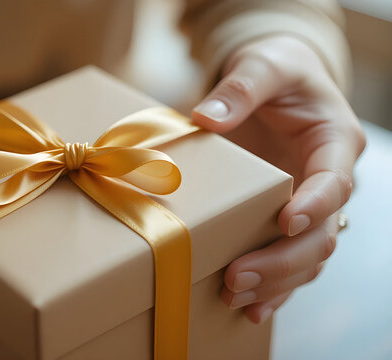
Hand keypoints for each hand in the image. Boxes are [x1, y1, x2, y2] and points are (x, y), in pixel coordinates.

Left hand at [191, 36, 364, 323]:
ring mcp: (310, 206)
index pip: (334, 182)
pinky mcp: (286, 220)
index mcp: (333, 143)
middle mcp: (329, 181)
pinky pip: (290, 262)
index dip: (314, 204)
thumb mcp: (262, 65)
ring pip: (308, 257)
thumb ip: (241, 88)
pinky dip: (274, 288)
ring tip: (235, 296)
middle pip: (321, 233)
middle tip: (238, 275)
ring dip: (275, 281)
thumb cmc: (276, 69)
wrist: (275, 85)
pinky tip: (251, 310)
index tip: (284, 221)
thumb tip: (205, 118)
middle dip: (282, 259)